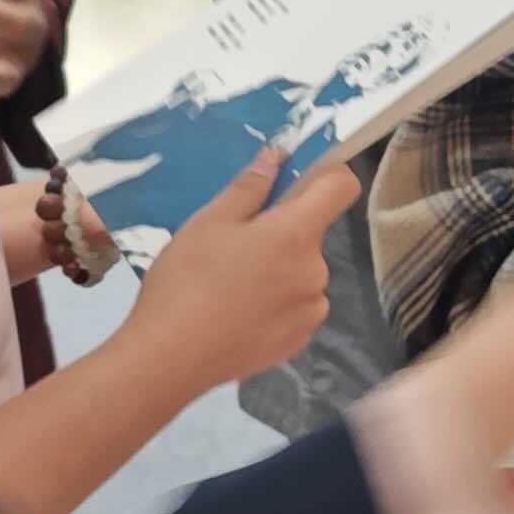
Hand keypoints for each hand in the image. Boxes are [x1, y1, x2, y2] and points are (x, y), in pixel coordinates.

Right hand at [122, 144, 355, 390]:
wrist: (170, 358)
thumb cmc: (186, 281)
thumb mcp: (208, 223)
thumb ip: (248, 188)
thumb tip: (276, 156)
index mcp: (296, 234)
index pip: (342, 187)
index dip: (327, 175)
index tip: (296, 180)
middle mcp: (316, 271)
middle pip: (311, 235)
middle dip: (282, 232)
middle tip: (234, 245)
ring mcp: (310, 310)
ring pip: (302, 273)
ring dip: (279, 271)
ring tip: (231, 286)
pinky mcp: (298, 341)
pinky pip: (296, 307)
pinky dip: (275, 304)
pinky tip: (237, 314)